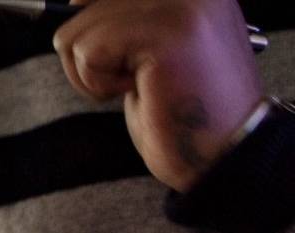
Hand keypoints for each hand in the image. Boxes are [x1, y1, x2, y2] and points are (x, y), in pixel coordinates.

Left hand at [56, 0, 264, 190]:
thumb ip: (121, 20)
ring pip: (76, 33)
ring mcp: (179, 4)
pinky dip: (101, 86)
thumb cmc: (180, 110)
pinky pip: (87, 54)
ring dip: (96, 75)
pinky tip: (146, 91)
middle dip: (92, 58)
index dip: (88, 20)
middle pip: (83, 10)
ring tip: (144, 85)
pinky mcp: (163, 32)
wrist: (223, 152)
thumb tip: (74, 2)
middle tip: (140, 80)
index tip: (109, 51)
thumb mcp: (146, 52)